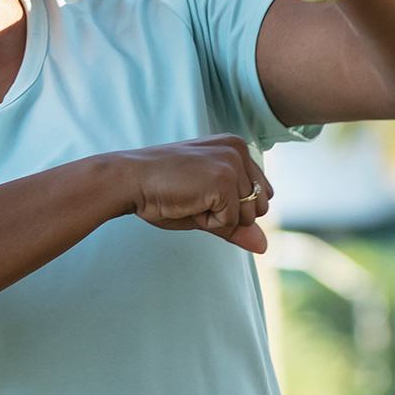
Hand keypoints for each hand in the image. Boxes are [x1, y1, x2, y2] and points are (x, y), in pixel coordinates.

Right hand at [96, 135, 273, 252]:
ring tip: (190, 198)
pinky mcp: (224, 179)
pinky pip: (231, 222)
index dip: (231, 208)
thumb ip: (237, 223)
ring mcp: (233, 163)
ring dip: (218, 219)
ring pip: (249, 217)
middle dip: (228, 215)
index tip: (200, 193)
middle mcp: (239, 149)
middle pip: (260, 208)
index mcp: (236, 147)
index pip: (261, 194)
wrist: (129, 180)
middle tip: (193, 197)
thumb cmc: (162, 192)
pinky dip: (208, 222)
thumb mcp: (206, 208)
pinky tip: (187, 202)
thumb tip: (265, 247)